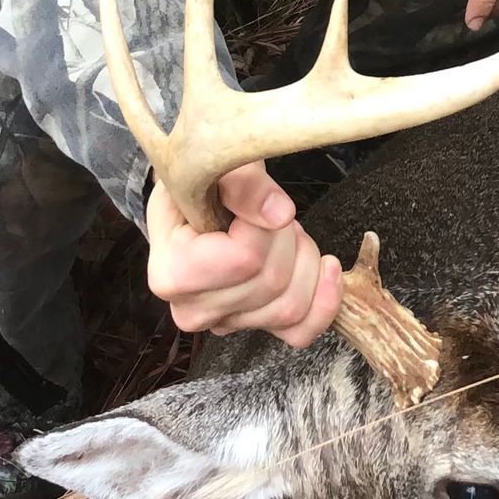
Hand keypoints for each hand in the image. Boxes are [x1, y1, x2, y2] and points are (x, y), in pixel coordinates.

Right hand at [145, 161, 342, 347]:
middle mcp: (192, 309)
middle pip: (273, 281)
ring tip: (284, 232)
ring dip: (305, 259)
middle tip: (271, 212)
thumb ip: (243, 184)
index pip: (245, 258)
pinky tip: (326, 268)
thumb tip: (280, 214)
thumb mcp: (212, 166)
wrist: (195, 207)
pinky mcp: (253, 329)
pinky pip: (302, 331)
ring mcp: (223, 324)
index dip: (265, 223)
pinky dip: (325, 300)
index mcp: (172, 273)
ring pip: (292, 305)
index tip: (255, 199)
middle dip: (287, 236)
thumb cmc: (201, 185)